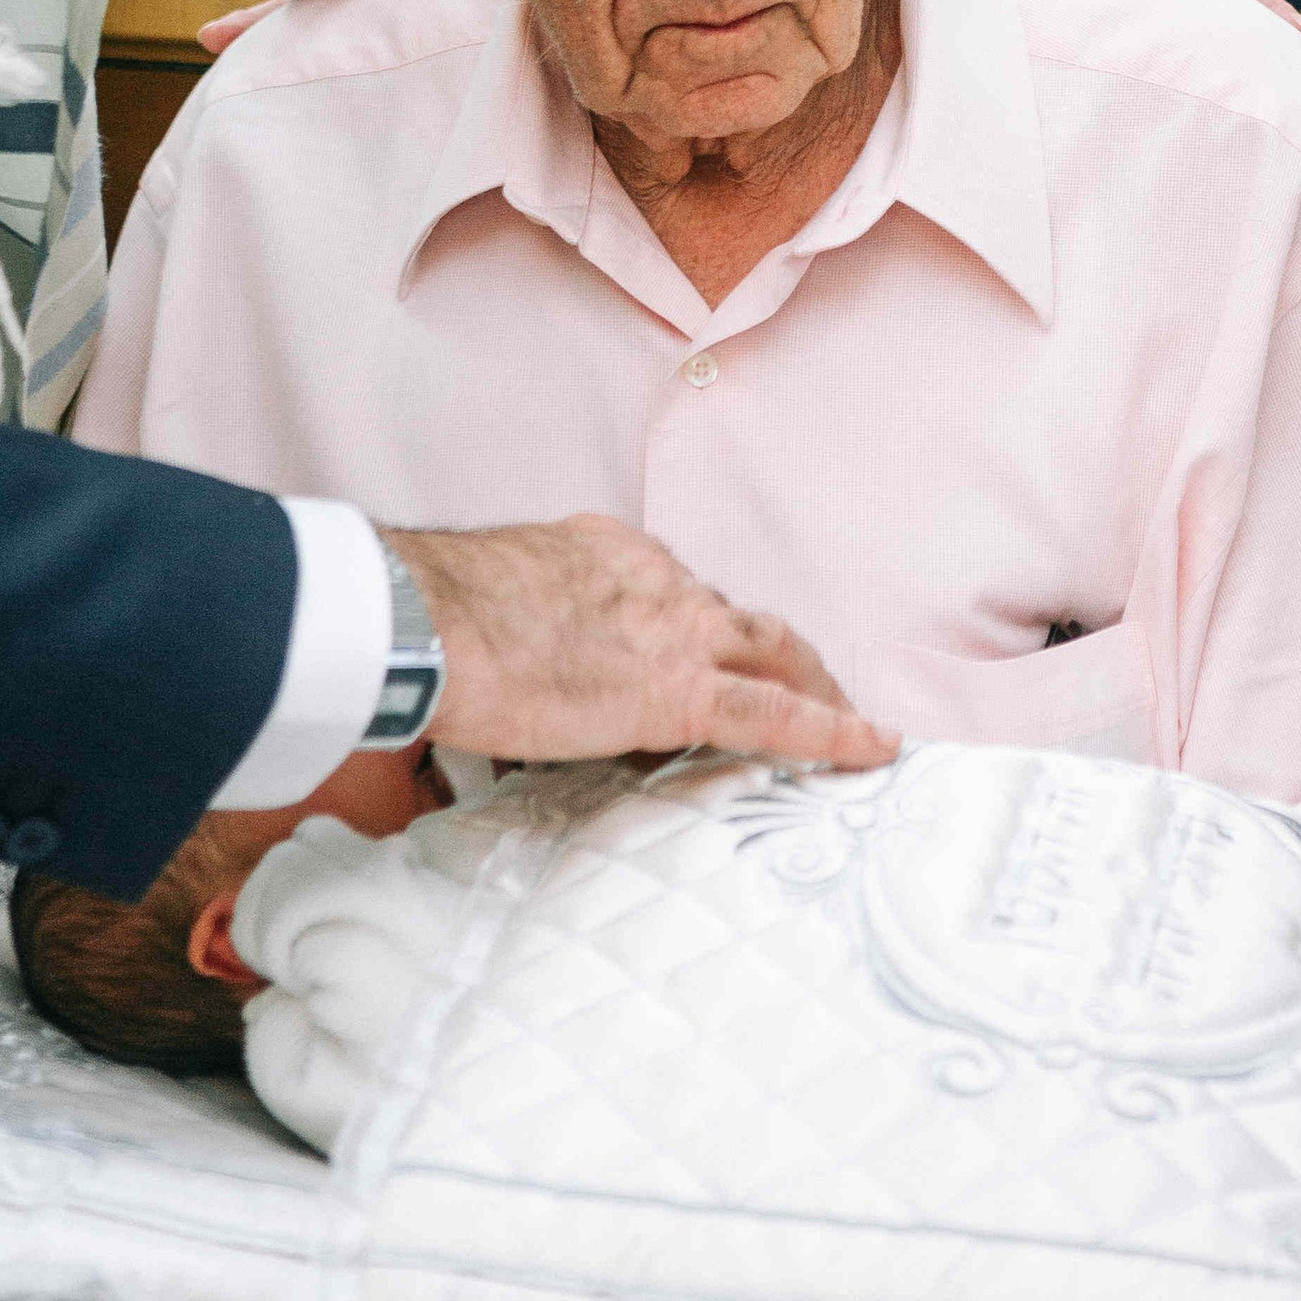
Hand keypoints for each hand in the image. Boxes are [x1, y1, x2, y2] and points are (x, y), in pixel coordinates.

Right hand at [391, 515, 895, 768]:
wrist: (428, 619)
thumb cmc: (432, 617)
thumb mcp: (491, 600)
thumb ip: (520, 624)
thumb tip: (499, 665)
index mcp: (608, 552)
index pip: (675, 592)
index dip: (702, 626)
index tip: (707, 649)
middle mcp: (657, 580)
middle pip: (739, 617)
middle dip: (780, 652)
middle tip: (810, 684)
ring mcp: (676, 632)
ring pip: (775, 653)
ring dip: (816, 686)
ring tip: (849, 720)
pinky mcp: (681, 692)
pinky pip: (776, 714)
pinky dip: (830, 731)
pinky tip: (871, 747)